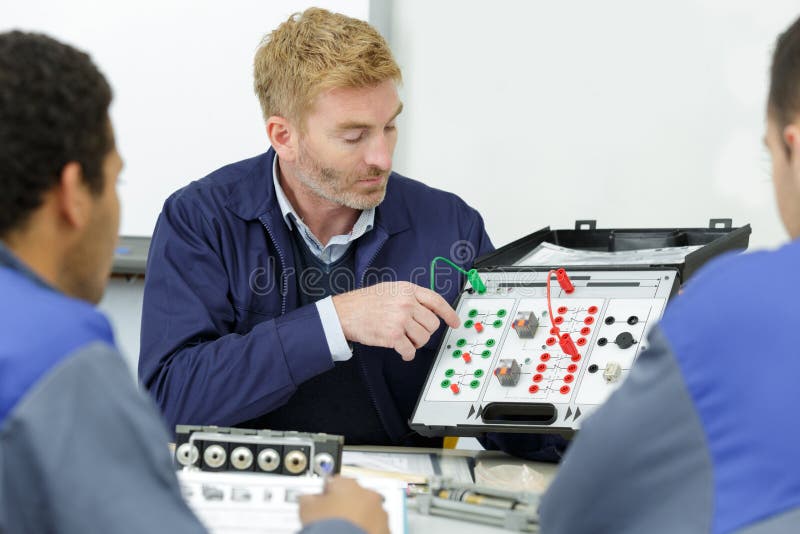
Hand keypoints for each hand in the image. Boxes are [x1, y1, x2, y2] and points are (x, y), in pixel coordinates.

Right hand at [299, 477, 388, 533]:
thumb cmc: (327, 527)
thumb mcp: (307, 509)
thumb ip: (308, 499)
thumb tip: (307, 498)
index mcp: (349, 485)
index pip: (336, 481)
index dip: (327, 493)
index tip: (323, 502)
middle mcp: (368, 495)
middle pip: (356, 496)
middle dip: (346, 506)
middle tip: (334, 520)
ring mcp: (380, 514)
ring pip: (369, 513)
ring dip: (359, 519)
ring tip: (345, 531)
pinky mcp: (386, 531)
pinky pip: (377, 528)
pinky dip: (367, 531)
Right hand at [332, 281, 459, 360]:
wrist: (344, 313)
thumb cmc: (364, 302)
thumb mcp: (390, 289)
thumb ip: (410, 296)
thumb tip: (428, 308)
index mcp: (407, 289)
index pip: (436, 301)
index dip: (449, 313)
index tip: (455, 322)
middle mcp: (407, 303)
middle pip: (432, 324)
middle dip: (425, 332)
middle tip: (413, 333)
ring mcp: (400, 319)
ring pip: (423, 338)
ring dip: (415, 343)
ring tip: (403, 339)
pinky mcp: (393, 336)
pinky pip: (410, 351)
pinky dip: (407, 354)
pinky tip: (401, 351)